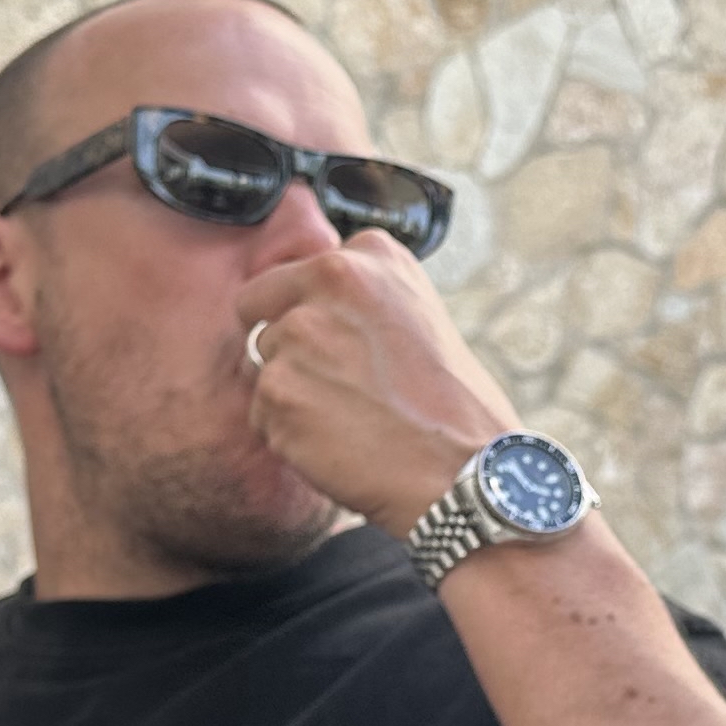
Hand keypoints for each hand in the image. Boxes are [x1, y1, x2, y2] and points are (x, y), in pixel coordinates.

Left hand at [236, 232, 521, 535]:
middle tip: (354, 389)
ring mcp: (299, 334)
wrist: (462, 470)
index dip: (314, 320)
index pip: (291, 279)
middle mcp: (329, 280)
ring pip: (265, 369)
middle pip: (270, 321)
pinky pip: (263, 416)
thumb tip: (300, 307)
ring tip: (355, 417)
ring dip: (295, 397)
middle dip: (297, 356)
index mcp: (369, 255)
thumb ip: (357, 300)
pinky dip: (291, 436)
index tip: (350, 350)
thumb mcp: (417, 315)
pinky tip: (341, 442)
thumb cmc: (451, 405)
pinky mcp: (278, 389)